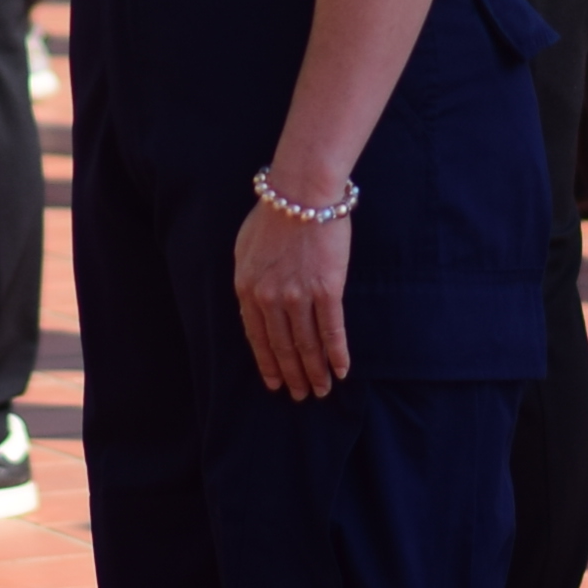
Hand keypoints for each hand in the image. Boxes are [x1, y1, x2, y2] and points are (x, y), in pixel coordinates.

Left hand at [233, 186, 355, 396]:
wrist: (302, 192)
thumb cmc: (274, 212)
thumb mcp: (245, 248)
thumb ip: (249, 279)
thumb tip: (253, 301)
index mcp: (247, 289)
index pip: (257, 337)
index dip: (267, 363)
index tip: (275, 383)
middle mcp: (270, 299)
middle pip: (282, 347)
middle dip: (292, 375)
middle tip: (301, 395)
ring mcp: (299, 296)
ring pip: (306, 345)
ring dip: (315, 372)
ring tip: (321, 389)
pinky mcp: (327, 290)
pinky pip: (332, 331)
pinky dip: (337, 355)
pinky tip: (341, 371)